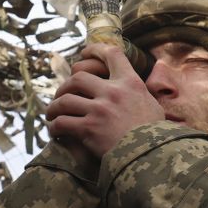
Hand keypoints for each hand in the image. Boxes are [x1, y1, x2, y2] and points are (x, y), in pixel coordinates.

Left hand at [46, 44, 164, 158]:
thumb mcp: (153, 106)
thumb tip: (133, 89)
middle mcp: (114, 92)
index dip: (95, 50)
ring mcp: (100, 109)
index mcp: (131, 83)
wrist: (152, 157)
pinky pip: (62, 122)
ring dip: (54, 108)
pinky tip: (56, 132)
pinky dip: (55, 126)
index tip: (84, 53)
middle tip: (60, 96)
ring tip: (51, 115)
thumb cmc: (155, 136)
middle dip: (65, 86)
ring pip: (65, 100)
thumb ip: (138, 94)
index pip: (112, 54)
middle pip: (78, 77)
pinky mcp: (89, 128)